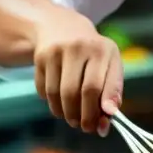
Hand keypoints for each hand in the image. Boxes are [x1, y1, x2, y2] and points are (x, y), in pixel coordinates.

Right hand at [31, 6, 122, 135]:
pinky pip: (44, 90)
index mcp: (101, 50)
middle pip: (75, 92)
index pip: (97, 86)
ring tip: (72, 118)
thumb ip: (113, 89)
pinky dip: (52, 103)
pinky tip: (60, 103)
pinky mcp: (39, 57)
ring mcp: (56, 51)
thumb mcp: (110, 63)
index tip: (101, 126)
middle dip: (81, 116)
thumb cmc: (93, 52)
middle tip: (85, 127)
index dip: (97, 110)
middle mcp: (78, 47)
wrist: (61, 26)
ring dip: (65, 113)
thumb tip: (109, 116)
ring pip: (57, 94)